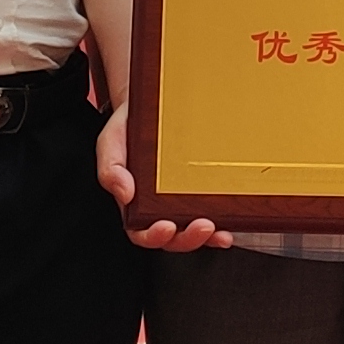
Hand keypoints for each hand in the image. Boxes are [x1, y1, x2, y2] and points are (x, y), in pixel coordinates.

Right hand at [98, 107, 228, 251]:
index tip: (165, 227)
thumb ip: (111, 169)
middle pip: (174, 237)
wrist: (150, 105)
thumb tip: (124, 194)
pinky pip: (214, 211)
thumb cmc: (127, 128)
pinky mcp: (201, 189)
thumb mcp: (111, 143)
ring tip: (219, 230)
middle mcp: (159, 207)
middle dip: (188, 238)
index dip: (154, 236)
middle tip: (203, 226)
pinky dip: (224, 222)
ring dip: (208, 236)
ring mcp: (182, 200)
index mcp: (134, 204)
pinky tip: (232, 222)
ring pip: (195, 230)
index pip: (142, 232)